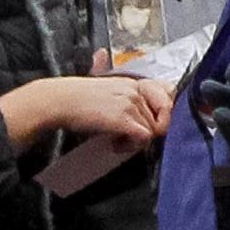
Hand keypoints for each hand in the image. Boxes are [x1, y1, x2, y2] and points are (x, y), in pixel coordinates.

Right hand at [1, 75, 172, 148]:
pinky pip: (144, 137)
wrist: (60, 101)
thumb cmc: (78, 100)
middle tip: (128, 138)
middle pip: (162, 118)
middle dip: (147, 132)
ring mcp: (131, 102)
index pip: (169, 93)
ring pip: (153, 130)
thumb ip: (125, 95)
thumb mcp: (108, 90)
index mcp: (134, 83)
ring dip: (137, 141)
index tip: (154, 125)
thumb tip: (135, 107)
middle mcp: (136, 90)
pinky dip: (132, 146)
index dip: (166, 112)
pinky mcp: (123, 117)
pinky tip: (115, 145)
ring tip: (116, 141)